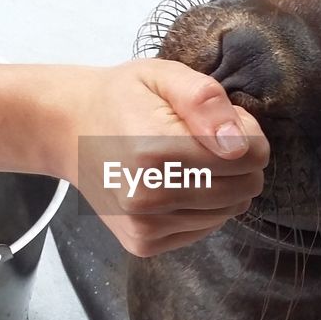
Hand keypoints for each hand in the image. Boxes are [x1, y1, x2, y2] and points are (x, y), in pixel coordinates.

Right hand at [69, 59, 268, 256]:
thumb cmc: (123, 99)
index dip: (246, 134)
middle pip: (245, 189)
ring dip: (221, 186)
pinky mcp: (144, 244)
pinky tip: (176, 184)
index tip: (220, 123)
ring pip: (229, 212)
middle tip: (203, 140)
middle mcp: (149, 197)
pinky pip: (206, 229)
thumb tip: (238, 144)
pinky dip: (202, 207)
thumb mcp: (164, 76)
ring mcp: (144, 227)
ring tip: (186, 161)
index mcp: (156, 150)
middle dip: (238, 162)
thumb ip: (205, 100)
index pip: (251, 157)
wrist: (69, 131)